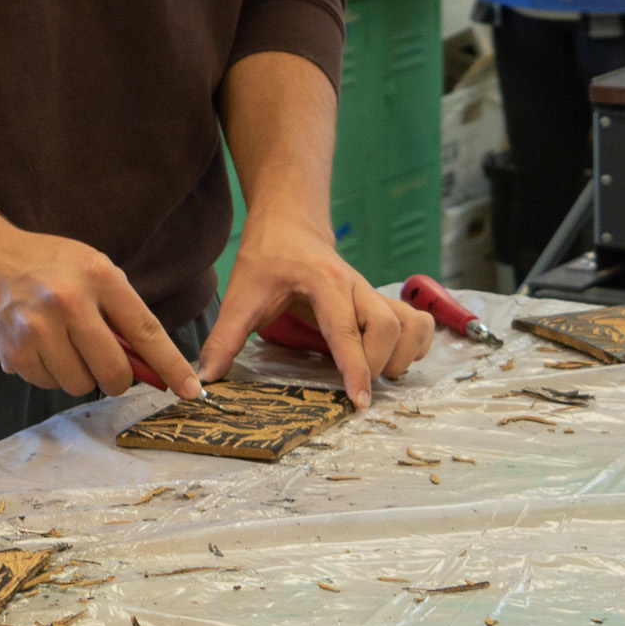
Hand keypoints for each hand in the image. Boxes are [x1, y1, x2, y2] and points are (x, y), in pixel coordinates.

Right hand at [0, 223, 202, 399]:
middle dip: (116, 378)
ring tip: (59, 345)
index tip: (192, 389)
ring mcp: (39, 330)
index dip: (172, 366)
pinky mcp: (14, 352)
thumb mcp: (89, 268)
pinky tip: (35, 347)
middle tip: (105, 366)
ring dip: (76, 375)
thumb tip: (151, 365)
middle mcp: (70, 302)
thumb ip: (119, 311)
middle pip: (114, 372)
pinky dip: (47, 373)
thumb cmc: (43, 264)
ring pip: (79, 384)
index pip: (146, 331)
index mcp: (98, 276)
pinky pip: (47, 384)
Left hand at [197, 210, 433, 407]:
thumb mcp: (240, 296)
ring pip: (411, 324)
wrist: (289, 225)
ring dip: (401, 355)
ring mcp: (373, 292)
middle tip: (356, 388)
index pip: (345, 328)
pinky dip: (414, 345)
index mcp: (323, 282)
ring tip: (376, 374)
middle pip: (389, 326)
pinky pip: (418, 322)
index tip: (358, 400)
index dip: (355, 367)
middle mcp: (356, 285)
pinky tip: (391, 358)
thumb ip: (224, 339)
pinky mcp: (382, 300)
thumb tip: (206, 379)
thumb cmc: (267, 259)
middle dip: (378, 364)